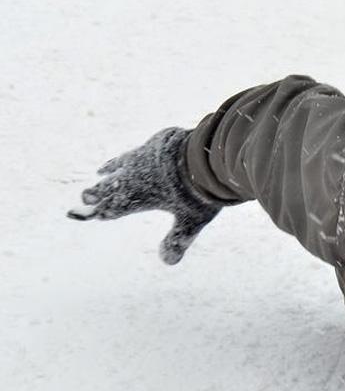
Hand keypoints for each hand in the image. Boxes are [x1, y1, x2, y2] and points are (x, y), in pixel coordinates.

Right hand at [68, 128, 220, 264]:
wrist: (204, 154)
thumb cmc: (198, 190)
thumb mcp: (191, 220)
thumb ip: (178, 239)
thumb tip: (168, 262)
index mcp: (139, 198)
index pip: (111, 209)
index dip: (95, 212)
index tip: (74, 214)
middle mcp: (134, 178)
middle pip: (110, 188)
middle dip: (97, 193)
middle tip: (85, 197)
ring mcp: (142, 159)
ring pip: (119, 169)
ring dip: (109, 175)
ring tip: (99, 175)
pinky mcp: (153, 146)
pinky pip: (130, 155)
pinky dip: (120, 160)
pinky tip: (116, 161)